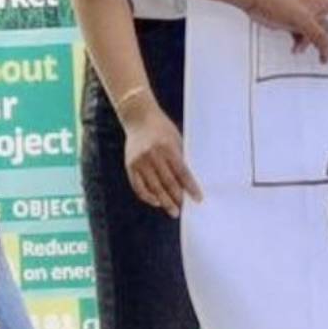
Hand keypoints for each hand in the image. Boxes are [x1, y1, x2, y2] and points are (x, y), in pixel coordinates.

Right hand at [121, 101, 201, 215]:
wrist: (139, 117)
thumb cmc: (162, 129)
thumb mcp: (176, 139)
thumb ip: (180, 158)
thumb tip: (188, 183)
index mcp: (167, 147)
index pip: (182, 172)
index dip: (191, 187)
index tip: (198, 199)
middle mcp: (153, 155)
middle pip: (167, 182)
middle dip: (177, 198)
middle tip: (184, 210)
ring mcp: (139, 161)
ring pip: (153, 187)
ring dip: (164, 201)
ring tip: (173, 211)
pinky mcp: (129, 165)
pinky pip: (138, 186)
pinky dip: (147, 197)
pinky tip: (156, 202)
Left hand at [238, 0, 327, 63]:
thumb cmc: (277, 0)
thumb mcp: (302, 20)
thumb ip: (318, 36)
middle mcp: (316, 5)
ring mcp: (303, 12)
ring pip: (317, 32)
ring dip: (315, 45)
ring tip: (313, 58)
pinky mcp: (291, 19)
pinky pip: (303, 34)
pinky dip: (302, 42)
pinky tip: (294, 48)